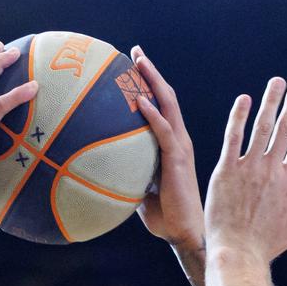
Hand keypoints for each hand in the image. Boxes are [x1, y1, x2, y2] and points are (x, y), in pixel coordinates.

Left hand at [130, 47, 201, 251]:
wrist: (184, 233)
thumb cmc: (164, 214)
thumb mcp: (139, 189)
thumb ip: (128, 173)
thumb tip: (101, 168)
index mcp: (172, 144)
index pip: (162, 107)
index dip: (150, 84)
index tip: (135, 66)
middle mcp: (179, 140)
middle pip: (166, 97)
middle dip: (151, 72)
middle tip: (136, 52)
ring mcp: (180, 147)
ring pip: (168, 105)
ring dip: (153, 81)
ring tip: (139, 61)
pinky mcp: (177, 160)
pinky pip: (163, 131)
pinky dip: (151, 113)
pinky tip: (138, 99)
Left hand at [204, 77, 286, 262]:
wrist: (237, 254)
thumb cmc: (268, 244)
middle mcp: (270, 170)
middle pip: (285, 129)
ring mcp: (247, 169)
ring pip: (261, 128)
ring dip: (270, 102)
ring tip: (277, 82)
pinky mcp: (225, 171)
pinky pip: (233, 138)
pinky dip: (239, 117)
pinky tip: (244, 99)